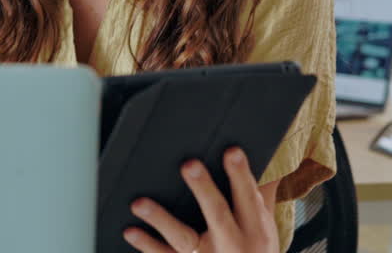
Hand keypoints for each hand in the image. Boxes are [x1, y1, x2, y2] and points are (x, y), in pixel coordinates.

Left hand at [124, 147, 278, 252]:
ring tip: (140, 203)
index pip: (248, 197)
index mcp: (254, 228)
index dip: (240, 174)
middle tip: (189, 164)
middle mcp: (232, 244)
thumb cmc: (252, 245)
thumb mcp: (260, 222)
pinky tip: (130, 230)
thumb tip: (249, 148)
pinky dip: (147, 245)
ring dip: (161, 220)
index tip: (231, 150)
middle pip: (217, 214)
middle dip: (203, 189)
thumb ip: (252, 191)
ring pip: (183, 238)